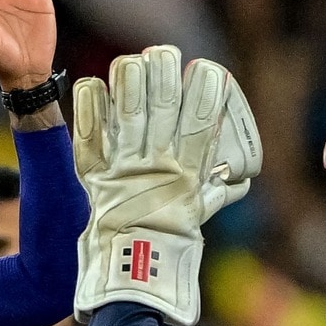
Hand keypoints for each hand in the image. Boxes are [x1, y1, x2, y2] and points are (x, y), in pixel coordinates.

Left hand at [72, 46, 261, 325]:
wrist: (129, 268)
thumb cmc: (171, 240)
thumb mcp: (202, 214)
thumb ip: (219, 191)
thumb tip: (238, 178)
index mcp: (189, 169)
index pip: (203, 115)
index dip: (205, 83)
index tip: (203, 68)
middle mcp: (157, 161)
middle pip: (163, 100)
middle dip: (164, 68)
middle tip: (163, 56)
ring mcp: (123, 163)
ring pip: (127, 105)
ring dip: (130, 77)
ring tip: (132, 66)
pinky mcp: (92, 168)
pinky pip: (88, 126)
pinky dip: (90, 102)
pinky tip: (94, 87)